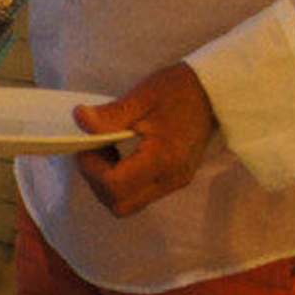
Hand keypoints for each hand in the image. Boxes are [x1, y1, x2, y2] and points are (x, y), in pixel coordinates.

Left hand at [69, 63, 215, 217]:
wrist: (214, 92)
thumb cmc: (180, 90)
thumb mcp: (142, 96)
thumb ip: (110, 115)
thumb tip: (80, 119)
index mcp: (164, 158)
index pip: (115, 185)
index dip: (92, 169)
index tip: (88, 145)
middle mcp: (171, 178)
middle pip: (119, 205)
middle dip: (97, 182)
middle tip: (95, 151)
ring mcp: (174, 182)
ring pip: (127, 204)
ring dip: (108, 184)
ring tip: (108, 151)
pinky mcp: (174, 180)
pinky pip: (138, 195)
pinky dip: (122, 183)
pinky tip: (121, 157)